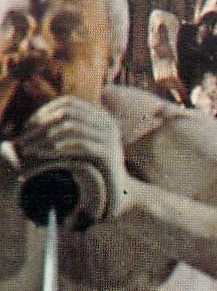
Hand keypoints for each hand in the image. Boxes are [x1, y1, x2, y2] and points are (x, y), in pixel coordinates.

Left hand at [16, 96, 129, 220]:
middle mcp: (107, 122)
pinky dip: (59, 148)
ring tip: (32, 148)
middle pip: (68, 113)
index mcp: (101, 116)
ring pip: (72, 127)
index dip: (47, 110)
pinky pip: (79, 145)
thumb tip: (40, 119)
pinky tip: (45, 154)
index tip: (29, 124)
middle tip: (26, 137)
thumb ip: (68, 130)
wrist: (116, 187)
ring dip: (47, 137)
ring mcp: (109, 137)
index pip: (69, 102)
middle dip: (43, 124)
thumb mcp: (81, 142)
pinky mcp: (107, 153)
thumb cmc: (93, 164)